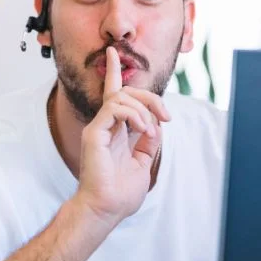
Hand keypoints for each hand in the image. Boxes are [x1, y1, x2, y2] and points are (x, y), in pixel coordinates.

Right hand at [75, 47, 170, 225]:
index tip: (113, 52)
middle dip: (149, 98)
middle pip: (124, 92)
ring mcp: (98, 128)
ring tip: (151, 129)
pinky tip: (143, 130)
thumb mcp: (143, 162)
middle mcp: (104, 126)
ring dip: (144, 109)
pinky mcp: (94, 134)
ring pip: (120, 97)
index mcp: (114, 131)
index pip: (114, 95)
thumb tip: (156, 125)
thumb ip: (147, 142)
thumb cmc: (121, 192)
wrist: (107, 208)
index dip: (114, 73)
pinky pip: (113, 108)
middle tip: (165, 117)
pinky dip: (134, 115)